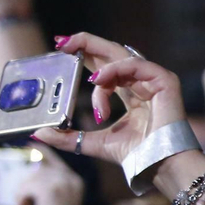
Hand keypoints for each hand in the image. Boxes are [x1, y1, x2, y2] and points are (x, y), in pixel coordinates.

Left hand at [1, 150, 82, 204]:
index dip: (38, 151)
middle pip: (39, 163)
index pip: (53, 157)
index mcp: (74, 182)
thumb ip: (24, 196)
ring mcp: (64, 183)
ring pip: (31, 176)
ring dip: (22, 190)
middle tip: (19, 189)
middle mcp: (72, 179)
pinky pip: (27, 185)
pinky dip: (21, 197)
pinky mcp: (52, 190)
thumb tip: (0, 193)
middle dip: (24, 173)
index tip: (26, 147)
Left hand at [37, 32, 185, 166]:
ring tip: (78, 66)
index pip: (106, 67)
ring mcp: (155, 80)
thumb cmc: (136, 154)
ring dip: (96, 58)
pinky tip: (97, 80)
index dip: (85, 56)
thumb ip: (67, 137)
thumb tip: (39, 133)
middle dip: (86, 43)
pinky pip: (135, 65)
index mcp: (131, 95)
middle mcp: (142, 84)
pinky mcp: (164, 80)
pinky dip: (114, 70)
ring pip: (121, 56)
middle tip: (61, 41)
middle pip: (112, 53)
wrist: (160, 164)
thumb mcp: (92, 143)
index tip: (60, 50)